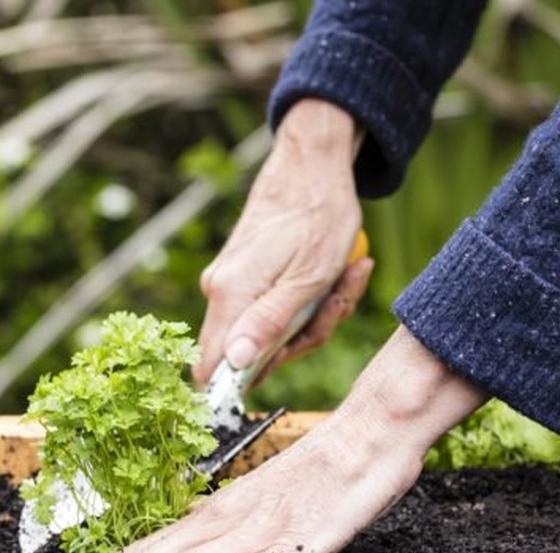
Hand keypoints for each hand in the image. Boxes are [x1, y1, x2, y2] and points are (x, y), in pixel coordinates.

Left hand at [80, 327, 487, 552]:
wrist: (370, 432)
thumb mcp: (266, 496)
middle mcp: (238, 518)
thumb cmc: (321, 468)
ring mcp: (269, 530)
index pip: (164, 538)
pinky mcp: (305, 542)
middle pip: (172, 550)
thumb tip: (190, 548)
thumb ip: (231, 522)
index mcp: (226, 508)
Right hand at [194, 99, 373, 385]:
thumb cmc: (318, 218)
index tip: (287, 359)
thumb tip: (235, 366)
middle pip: (249, 353)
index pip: (214, 370)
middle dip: (300, 339)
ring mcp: (229, 281)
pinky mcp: (242, 273)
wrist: (311, 164)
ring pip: (267, 329)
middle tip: (336, 304)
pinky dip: (306, 300)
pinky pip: (272, 307)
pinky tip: (335, 276)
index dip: (246, 382)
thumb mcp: (307, 281)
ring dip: (312, 316)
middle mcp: (219, 290)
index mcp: (231, 296)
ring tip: (345, 279)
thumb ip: (268, 325)